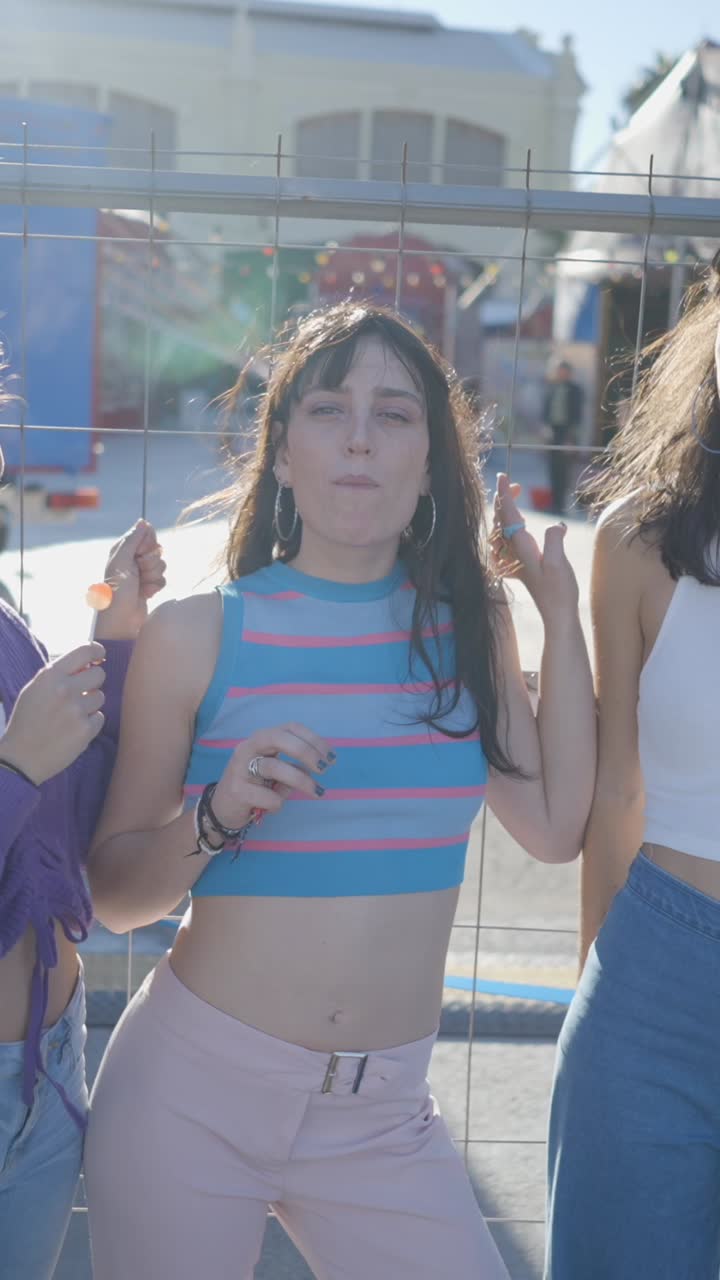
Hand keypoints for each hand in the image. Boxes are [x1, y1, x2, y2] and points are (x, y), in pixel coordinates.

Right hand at [0, 642, 106, 784]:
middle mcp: (65, 689)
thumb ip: (59, 675)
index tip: (100, 655)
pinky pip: (100, 718)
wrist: (21, 757)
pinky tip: (73, 730)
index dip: (97, 651)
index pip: (84, 651)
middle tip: (81, 693)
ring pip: (100, 697)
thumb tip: (88, 663)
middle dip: (93, 682)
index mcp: (50, 676)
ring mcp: (76, 710)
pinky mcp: (85, 730)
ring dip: (90, 705)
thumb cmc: (27, 721)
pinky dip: (90, 724)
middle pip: (99, 674)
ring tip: (71, 716)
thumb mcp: (35, 689)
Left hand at [93, 520, 166, 640]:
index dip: (147, 544)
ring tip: (140, 585)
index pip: (146, 534)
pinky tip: (144, 593)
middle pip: (156, 549)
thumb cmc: (117, 590)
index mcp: (124, 549)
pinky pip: (162, 578)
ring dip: (152, 576)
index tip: (140, 553)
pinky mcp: (149, 584)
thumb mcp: (121, 561)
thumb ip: (133, 540)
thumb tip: (143, 521)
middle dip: (151, 562)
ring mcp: (142, 572)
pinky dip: (155, 586)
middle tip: (139, 571)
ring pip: (161, 564)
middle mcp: (133, 558)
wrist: (121, 619)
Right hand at [211, 723, 334, 828]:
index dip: (314, 740)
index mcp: (261, 739)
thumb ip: (294, 764)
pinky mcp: (237, 791)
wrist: (222, 809)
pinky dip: (278, 803)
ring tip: (318, 793)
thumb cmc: (255, 786)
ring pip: (274, 767)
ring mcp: (239, 768)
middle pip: (279, 738)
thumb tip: (320, 764)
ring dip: (302, 781)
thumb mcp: (276, 771)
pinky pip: (268, 797)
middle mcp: (248, 748)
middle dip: (306, 752)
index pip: (290, 728)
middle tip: (325, 769)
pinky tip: (273, 807)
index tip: (331, 757)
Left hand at [490, 472, 578, 620]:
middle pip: (501, 519)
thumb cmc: (559, 590)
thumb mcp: (558, 563)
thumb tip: (556, 526)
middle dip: (504, 499)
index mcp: (520, 546)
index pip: (507, 514)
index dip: (504, 493)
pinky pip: (509, 541)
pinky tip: (517, 525)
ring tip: (511, 497)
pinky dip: (509, 527)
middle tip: (513, 483)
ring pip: (502, 529)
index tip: (503, 476)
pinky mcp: (521, 565)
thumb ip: (554, 540)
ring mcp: (516, 559)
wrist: (557, 614)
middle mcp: (514, 551)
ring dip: (505, 511)